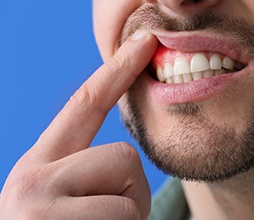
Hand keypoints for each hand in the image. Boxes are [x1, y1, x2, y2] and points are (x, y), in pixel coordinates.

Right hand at [0, 30, 157, 219]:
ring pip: (129, 189)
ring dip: (127, 217)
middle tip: (105, 219)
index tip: (143, 43)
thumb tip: (126, 158)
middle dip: (130, 190)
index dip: (117, 69)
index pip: (85, 103)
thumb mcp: (65, 199)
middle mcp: (32, 177)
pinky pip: (125, 216)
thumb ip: (88, 170)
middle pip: (123, 156)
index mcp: (41, 165)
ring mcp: (40, 205)